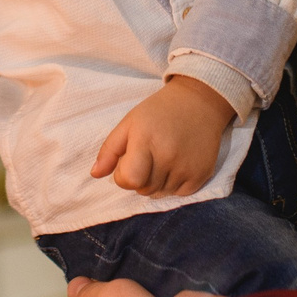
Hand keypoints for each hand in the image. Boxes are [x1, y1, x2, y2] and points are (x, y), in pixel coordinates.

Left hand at [90, 75, 234, 195]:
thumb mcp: (129, 123)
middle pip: (144, 189)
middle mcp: (168, 156)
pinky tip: (177, 164)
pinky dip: (174, 184)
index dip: (123, 176)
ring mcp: (187, 167)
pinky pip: (180, 194)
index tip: (129, 162)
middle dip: (139, 179)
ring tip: (162, 159)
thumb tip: (95, 174)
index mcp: (146, 140)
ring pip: (160, 194)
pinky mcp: (202, 174)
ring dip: (156, 183)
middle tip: (147, 158)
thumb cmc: (159, 111)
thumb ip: (109, 150)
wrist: (199, 102)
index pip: (129, 180)